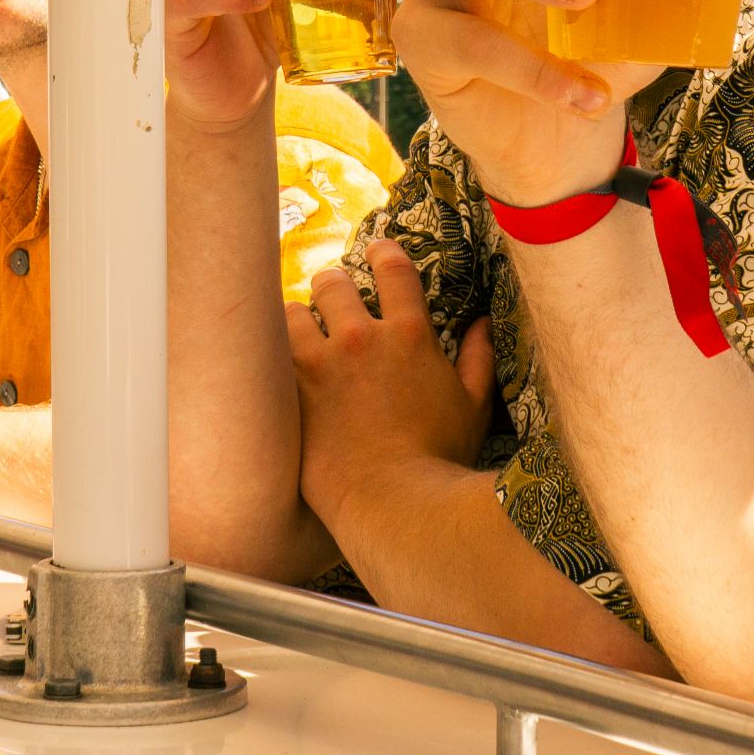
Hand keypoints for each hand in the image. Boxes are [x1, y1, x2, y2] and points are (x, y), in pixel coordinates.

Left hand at [286, 238, 496, 532]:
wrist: (390, 504)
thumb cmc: (438, 460)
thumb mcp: (473, 407)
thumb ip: (478, 359)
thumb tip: (482, 323)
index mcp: (409, 335)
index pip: (393, 269)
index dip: (383, 251)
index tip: (377, 250)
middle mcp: (360, 339)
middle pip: (332, 283)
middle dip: (331, 284)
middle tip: (331, 294)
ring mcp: (320, 365)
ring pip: (292, 313)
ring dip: (297, 317)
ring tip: (300, 328)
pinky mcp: (291, 394)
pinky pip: (271, 355)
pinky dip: (275, 354)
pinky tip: (278, 363)